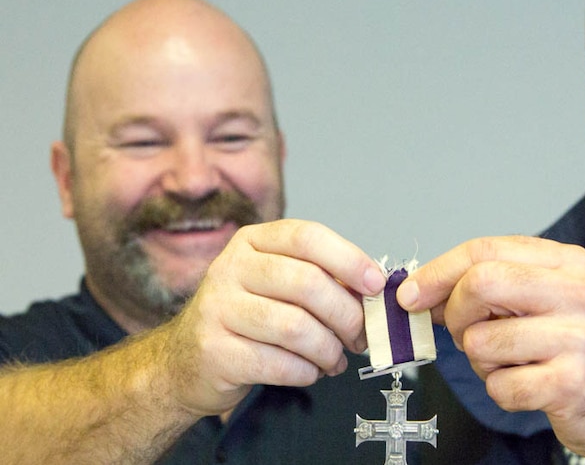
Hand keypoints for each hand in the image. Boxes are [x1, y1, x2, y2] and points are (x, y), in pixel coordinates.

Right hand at [161, 219, 384, 416]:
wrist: (185, 360)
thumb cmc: (245, 319)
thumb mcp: (276, 284)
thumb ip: (321, 279)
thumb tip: (372, 290)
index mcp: (252, 242)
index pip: (308, 237)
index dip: (349, 259)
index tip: (376, 285)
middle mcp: (230, 268)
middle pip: (307, 283)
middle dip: (346, 315)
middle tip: (359, 336)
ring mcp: (217, 309)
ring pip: (296, 327)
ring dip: (328, 349)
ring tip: (335, 359)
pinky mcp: (214, 351)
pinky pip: (278, 363)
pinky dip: (305, 372)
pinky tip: (309, 371)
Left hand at [398, 236, 584, 463]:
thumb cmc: (576, 346)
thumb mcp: (543, 299)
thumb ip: (491, 286)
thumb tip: (421, 290)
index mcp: (565, 262)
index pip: (485, 250)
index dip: (437, 271)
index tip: (411, 293)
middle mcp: (575, 292)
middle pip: (480, 284)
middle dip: (456, 314)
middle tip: (466, 331)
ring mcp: (576, 338)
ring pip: (481, 341)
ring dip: (481, 361)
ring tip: (512, 362)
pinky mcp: (571, 383)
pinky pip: (499, 387)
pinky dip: (500, 391)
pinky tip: (528, 385)